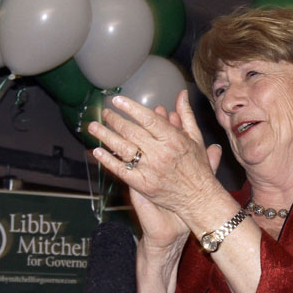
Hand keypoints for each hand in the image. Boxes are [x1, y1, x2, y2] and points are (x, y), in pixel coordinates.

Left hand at [88, 90, 224, 231]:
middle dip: (114, 120)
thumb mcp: (196, 138)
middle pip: (131, 132)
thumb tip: (181, 93)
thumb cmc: (198, 167)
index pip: (148, 119)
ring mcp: (150, 170)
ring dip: (105, 136)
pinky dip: (108, 160)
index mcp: (174, 139)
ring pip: (123, 149)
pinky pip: (121, 170)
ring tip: (93, 126)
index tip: (117, 100)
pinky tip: (97, 151)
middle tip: (105, 112)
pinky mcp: (143, 185)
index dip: (131, 108)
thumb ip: (186, 114)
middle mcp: (160, 153)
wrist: (198, 199)